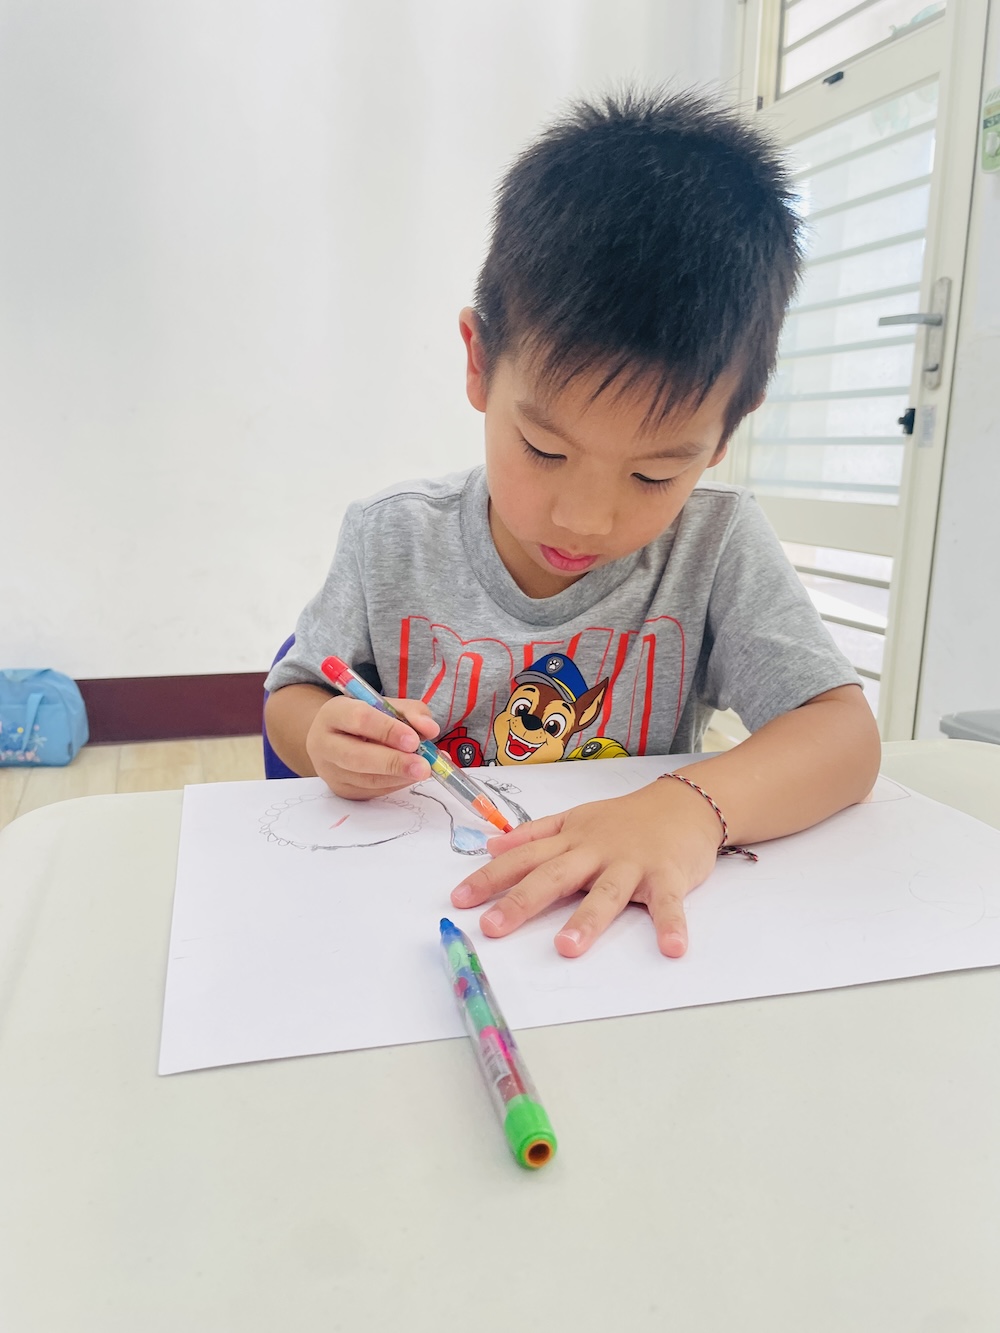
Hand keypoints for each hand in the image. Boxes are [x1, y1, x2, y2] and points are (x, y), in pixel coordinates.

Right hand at [306, 695, 439, 799]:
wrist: (335, 737)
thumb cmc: (365, 718)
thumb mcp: (385, 705)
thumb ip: (410, 712)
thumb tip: (431, 730)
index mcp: (333, 713)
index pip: (359, 719)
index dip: (387, 730)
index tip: (413, 740)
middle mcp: (324, 743)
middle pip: (357, 757)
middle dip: (394, 762)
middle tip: (423, 766)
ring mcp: (330, 771)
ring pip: (367, 779)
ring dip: (399, 777)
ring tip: (423, 770)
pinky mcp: (341, 790)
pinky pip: (372, 791)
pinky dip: (396, 784)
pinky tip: (409, 776)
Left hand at [450, 780, 721, 956]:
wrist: (683, 803)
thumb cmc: (625, 818)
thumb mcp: (574, 819)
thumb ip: (533, 833)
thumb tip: (491, 845)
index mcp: (569, 840)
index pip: (522, 858)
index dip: (489, 877)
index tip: (459, 900)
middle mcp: (595, 851)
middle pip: (554, 876)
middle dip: (522, 901)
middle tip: (492, 927)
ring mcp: (631, 863)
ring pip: (606, 892)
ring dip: (587, 919)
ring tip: (566, 947)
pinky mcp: (667, 875)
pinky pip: (668, 903)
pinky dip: (671, 924)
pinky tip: (671, 948)